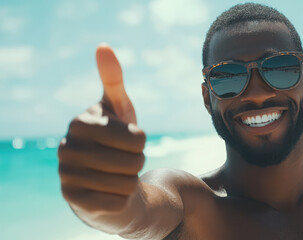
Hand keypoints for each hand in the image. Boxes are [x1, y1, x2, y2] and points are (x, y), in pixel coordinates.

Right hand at [58, 44, 145, 214]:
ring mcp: (67, 175)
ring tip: (116, 174)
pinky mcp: (73, 200)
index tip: (128, 140)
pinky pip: (117, 201)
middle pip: (134, 161)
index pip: (136, 138)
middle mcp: (68, 148)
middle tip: (124, 160)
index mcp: (81, 122)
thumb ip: (113, 81)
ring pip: (127, 183)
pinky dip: (122, 197)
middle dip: (137, 162)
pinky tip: (109, 191)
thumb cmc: (115, 140)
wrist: (104, 177)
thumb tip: (103, 46)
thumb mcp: (119, 109)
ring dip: (130, 180)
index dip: (141, 142)